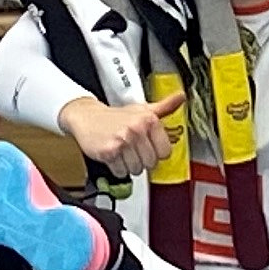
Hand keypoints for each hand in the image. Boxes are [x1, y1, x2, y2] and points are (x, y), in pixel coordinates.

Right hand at [63, 85, 189, 177]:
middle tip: (133, 150)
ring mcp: (123, 140)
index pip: (165, 152)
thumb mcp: (143, 109)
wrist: (87, 116)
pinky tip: (114, 156)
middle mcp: (137, 129)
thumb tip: (181, 97)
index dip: (156, 152)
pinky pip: (121, 172)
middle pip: (151, 163)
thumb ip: (165, 106)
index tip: (149, 147)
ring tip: (123, 152)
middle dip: (142, 160)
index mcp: (149, 119)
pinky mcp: (109, 151)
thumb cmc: (116, 116)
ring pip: (136, 169)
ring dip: (129, 165)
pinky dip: (117, 168)